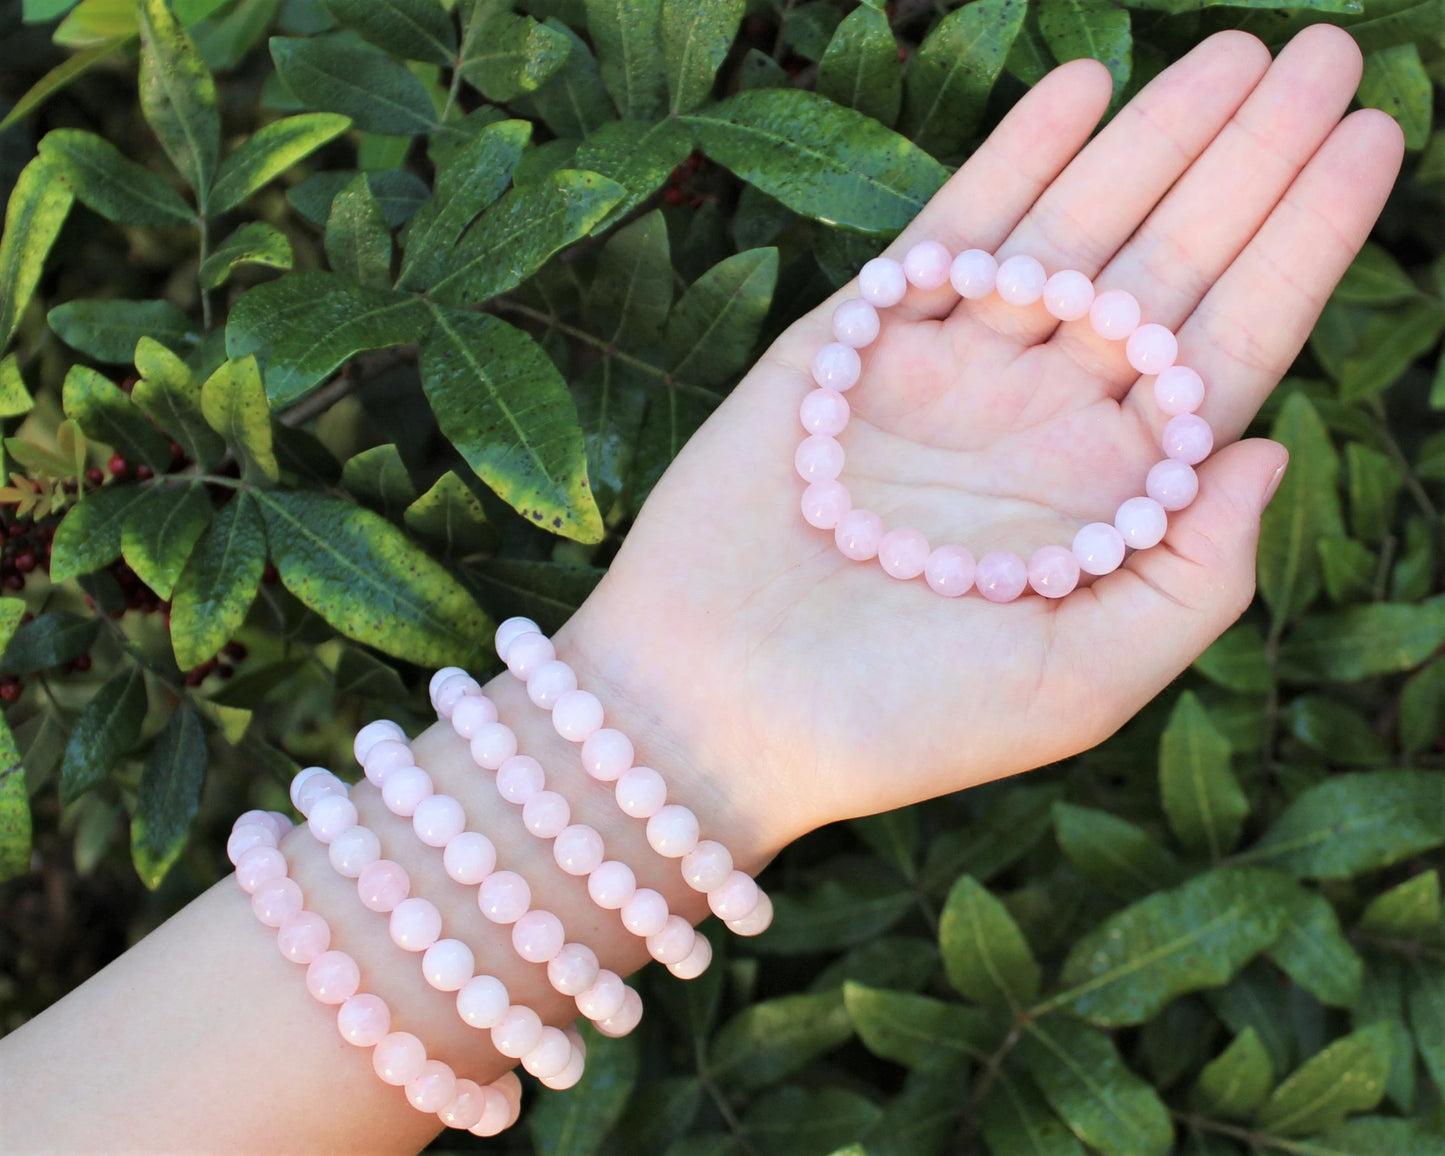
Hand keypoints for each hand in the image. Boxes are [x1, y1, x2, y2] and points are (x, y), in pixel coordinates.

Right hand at [562, 26, 1403, 852]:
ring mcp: (949, 374)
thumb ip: (1193, 581)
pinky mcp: (853, 344)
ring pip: (1072, 230)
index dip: (1306, 245)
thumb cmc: (895, 722)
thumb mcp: (1078, 685)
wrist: (714, 710)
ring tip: (1235, 54)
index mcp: (1109, 500)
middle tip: (1326, 56)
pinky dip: (1013, 158)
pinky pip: (950, 229)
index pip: (1232, 350)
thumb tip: (1269, 453)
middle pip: (1169, 267)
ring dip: (1152, 138)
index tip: (1373, 139)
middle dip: (1249, 160)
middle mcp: (1042, 423)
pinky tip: (1082, 86)